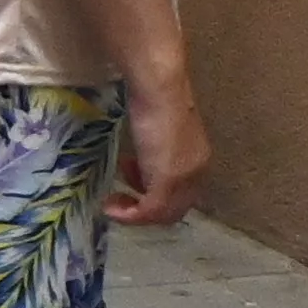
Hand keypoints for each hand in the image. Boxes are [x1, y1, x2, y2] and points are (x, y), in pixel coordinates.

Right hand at [106, 80, 209, 226]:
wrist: (160, 92)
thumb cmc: (156, 100)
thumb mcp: (156, 130)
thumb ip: (154, 150)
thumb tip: (140, 161)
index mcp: (198, 160)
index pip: (181, 193)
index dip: (154, 192)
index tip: (128, 176)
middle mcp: (196, 173)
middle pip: (174, 208)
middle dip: (144, 208)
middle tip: (119, 197)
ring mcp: (183, 179)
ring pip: (163, 214)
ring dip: (136, 214)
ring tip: (114, 201)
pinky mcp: (167, 182)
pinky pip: (149, 211)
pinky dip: (129, 215)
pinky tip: (110, 206)